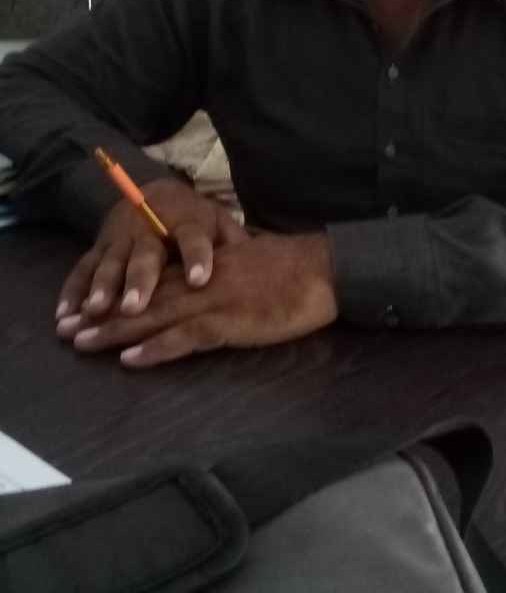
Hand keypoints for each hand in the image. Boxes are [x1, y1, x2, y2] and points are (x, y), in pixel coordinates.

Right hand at [54, 178, 247, 325]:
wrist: (151, 191)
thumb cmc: (193, 217)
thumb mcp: (218, 222)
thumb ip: (235, 242)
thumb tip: (264, 260)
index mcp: (187, 221)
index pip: (195, 238)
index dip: (198, 256)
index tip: (201, 278)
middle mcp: (150, 229)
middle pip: (145, 256)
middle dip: (139, 281)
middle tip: (136, 306)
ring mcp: (120, 239)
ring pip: (110, 265)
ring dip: (101, 289)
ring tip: (95, 312)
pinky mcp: (98, 249)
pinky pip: (81, 271)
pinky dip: (71, 293)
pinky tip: (64, 316)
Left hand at [58, 233, 337, 366]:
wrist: (325, 270)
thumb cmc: (295, 269)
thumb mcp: (251, 261)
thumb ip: (223, 270)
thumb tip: (205, 279)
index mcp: (207, 264)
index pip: (153, 278)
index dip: (117, 292)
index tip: (85, 304)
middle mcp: (203, 279)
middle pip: (143, 297)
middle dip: (102, 313)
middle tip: (65, 329)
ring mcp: (214, 299)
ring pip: (155, 315)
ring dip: (116, 330)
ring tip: (81, 343)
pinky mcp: (230, 321)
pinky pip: (186, 337)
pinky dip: (156, 348)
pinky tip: (131, 360)